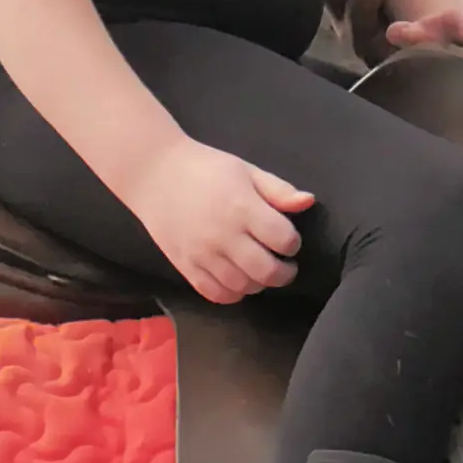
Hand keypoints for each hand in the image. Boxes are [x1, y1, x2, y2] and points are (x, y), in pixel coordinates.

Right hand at [121, 139, 310, 302]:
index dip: (293, 243)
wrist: (154, 174)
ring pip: (243, 287)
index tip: (288, 240)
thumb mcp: (246, 171)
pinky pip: (215, 294)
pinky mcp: (185, 266)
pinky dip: (233, 294)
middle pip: (266, 271)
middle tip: (285, 266)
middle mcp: (224, 235)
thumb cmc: (206, 169)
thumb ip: (278, 190)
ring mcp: (203, 254)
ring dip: (259, 284)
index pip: (283, 239)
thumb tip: (308, 202)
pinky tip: (238, 281)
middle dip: (284, 273)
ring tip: (260, 271)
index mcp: (242, 208)